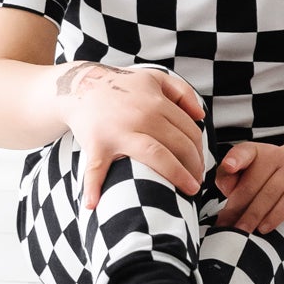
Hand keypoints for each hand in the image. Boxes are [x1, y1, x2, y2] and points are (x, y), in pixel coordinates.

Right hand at [56, 62, 205, 210]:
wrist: (81, 86)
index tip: (202, 166)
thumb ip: (182, 92)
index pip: (189, 130)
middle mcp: (142, 116)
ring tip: (188, 191)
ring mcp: (119, 131)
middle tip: (198, 182)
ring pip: (155, 155)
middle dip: (194, 166)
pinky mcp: (96, 144)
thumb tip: (201, 116)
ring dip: (176, 174)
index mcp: (157, 102)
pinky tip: (94, 204)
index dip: (200, 151)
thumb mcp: (156, 78)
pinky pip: (95, 169)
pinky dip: (93, 187)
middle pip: (179, 144)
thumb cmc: (123, 86)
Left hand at [214, 141, 283, 234]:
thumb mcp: (237, 176)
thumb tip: (228, 190)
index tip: (229, 166)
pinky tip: (263, 228)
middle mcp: (275, 155)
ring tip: (242, 230)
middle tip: (226, 225)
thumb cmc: (255, 180)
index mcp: (253, 151)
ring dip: (253, 216)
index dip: (235, 159)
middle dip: (237, 207)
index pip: (243, 152)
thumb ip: (227, 178)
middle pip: (252, 183)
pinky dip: (274, 217)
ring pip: (270, 194)